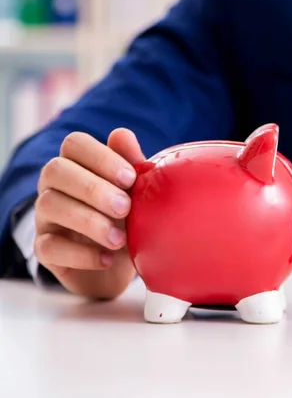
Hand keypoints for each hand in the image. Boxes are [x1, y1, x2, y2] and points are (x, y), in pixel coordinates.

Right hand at [34, 128, 144, 299]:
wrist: (120, 266)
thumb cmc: (129, 221)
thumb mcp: (138, 194)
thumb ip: (132, 165)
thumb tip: (122, 135)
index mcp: (79, 165)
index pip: (75, 144)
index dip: (101, 157)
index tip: (130, 178)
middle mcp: (55, 186)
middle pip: (56, 170)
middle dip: (93, 188)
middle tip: (125, 208)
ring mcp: (46, 217)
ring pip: (50, 205)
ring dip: (89, 221)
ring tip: (120, 239)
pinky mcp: (44, 250)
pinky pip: (50, 247)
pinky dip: (81, 253)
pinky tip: (107, 259)